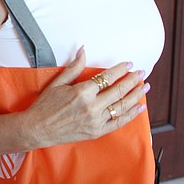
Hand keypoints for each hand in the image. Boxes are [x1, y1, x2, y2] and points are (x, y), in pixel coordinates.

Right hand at [24, 48, 148, 148]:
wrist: (38, 128)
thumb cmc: (45, 106)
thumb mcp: (57, 83)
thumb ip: (74, 67)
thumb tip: (83, 51)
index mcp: (82, 92)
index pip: (107, 77)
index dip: (120, 70)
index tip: (128, 64)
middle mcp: (92, 107)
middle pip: (118, 90)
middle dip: (133, 80)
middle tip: (141, 73)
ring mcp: (96, 121)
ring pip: (122, 106)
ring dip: (136, 95)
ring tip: (145, 87)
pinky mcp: (97, 132)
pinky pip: (119, 122)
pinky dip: (131, 115)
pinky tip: (139, 107)